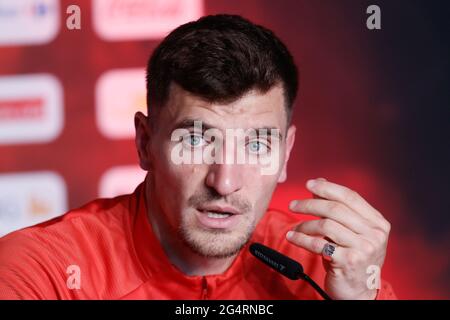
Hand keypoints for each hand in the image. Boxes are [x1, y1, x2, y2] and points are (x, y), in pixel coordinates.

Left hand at [286, 178, 390, 299]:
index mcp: (378, 223)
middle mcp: (374, 235)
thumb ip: (337, 208)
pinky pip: (318, 244)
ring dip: (304, 225)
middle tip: (293, 205)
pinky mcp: (348, 262)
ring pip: (326, 226)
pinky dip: (301, 239)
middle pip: (335, 209)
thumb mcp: (350, 232)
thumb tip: (319, 182)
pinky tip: (292, 237)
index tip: (309, 184)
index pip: (350, 197)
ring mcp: (363, 249)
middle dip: (310, 204)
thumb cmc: (352, 258)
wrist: (358, 292)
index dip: (327, 188)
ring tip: (294, 227)